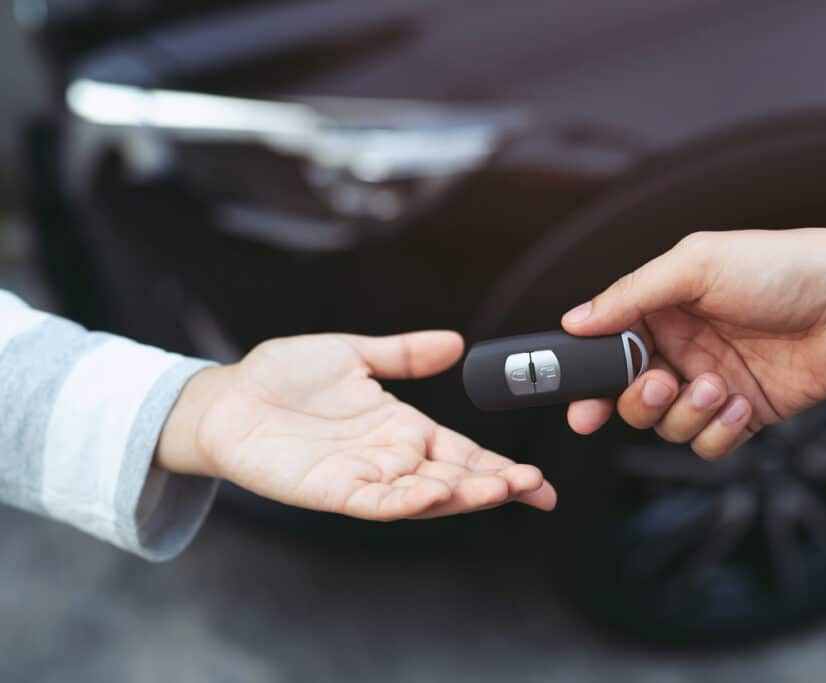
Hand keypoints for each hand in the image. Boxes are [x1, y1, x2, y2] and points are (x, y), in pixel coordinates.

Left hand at [156, 332, 556, 519]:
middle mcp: (392, 458)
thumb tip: (455, 343)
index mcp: (403, 428)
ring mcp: (365, 477)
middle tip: (533, 486)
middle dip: (495, 484)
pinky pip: (377, 502)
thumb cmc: (284, 376)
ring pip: (425, 496)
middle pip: (454, 478)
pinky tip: (436, 493)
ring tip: (501, 489)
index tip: (539, 478)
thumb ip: (403, 353)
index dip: (500, 466)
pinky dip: (407, 501)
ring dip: (463, 495)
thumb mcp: (355, 354)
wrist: (228, 396)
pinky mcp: (332, 490)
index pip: (463, 453)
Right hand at [561, 227, 825, 458]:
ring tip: (719, 387)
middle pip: (629, 397)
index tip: (580, 405)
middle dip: (638, 400)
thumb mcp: (697, 265)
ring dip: (686, 413)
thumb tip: (574, 322)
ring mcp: (712, 383)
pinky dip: (718, 434)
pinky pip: (709, 444)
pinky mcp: (745, 413)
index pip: (607, 351)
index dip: (588, 381)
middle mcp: (681, 348)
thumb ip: (631, 295)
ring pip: (667, 425)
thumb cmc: (780, 267)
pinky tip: (742, 406)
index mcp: (661, 310)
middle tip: (661, 383)